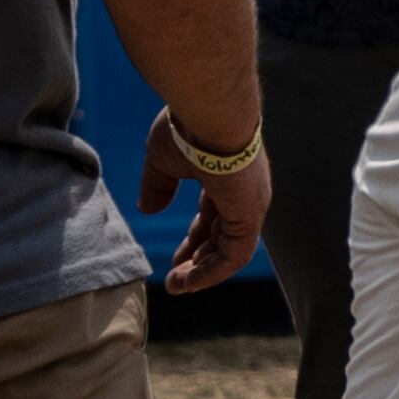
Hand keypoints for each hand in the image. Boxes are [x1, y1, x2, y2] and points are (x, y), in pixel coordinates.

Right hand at [141, 108, 270, 292]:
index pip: (214, 217)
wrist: (208, 112)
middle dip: (199, 261)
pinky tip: (190, 281)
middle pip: (223, 236)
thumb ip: (158, 186)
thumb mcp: (163, 162)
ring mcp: (250, 204)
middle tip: (176, 279)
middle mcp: (244, 193)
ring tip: (178, 286)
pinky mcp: (250, 215)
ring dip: (204, 272)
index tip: (176, 259)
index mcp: (227, 177)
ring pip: (230, 250)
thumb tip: (147, 210)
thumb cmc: (185, 129)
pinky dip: (213, 271)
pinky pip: (235, 255)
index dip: (195, 240)